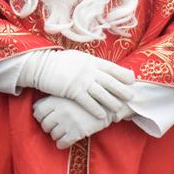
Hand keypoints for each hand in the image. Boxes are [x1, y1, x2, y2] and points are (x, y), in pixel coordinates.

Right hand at [17, 49, 134, 117]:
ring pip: (102, 93)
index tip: (132, 79)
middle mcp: (89, 70)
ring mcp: (82, 81)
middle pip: (110, 81)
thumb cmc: (58, 62)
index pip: (112, 67)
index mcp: (91, 61)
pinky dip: (97, 109)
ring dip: (112, 102)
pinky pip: (88, 102)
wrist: (41, 65)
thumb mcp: (77, 58)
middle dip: (122, 90)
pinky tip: (103, 116)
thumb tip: (100, 66)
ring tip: (119, 109)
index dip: (123, 74)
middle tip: (131, 96)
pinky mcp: (73, 91)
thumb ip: (89, 63)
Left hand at [32, 95, 119, 147]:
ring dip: (56, 135)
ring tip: (63, 132)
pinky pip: (62, 143)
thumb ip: (54, 99)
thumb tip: (35, 108)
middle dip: (49, 127)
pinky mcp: (76, 133)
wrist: (108, 103)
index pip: (37, 111)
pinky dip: (62, 144)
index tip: (46, 117)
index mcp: (57, 99)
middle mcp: (60, 111)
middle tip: (56, 126)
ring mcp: (68, 122)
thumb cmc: (87, 98)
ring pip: (53, 135)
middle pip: (44, 124)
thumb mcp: (70, 93)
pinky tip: (66, 141)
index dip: (41, 116)